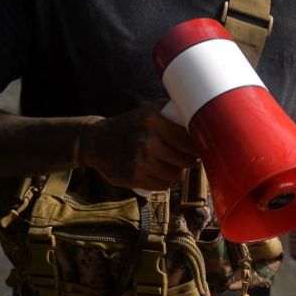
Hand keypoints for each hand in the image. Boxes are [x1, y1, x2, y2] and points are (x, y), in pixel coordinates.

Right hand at [83, 101, 198, 189]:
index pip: (188, 140)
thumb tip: (199, 111)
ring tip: (173, 165)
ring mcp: (139, 161)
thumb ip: (169, 110)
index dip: (198, 146)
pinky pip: (162, 185)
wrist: (95, 141)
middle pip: (185, 160)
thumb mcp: (145, 112)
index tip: (200, 147)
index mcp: (151, 120)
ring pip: (176, 175)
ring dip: (177, 172)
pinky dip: (164, 181)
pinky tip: (160, 174)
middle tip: (188, 157)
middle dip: (190, 160)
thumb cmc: (127, 126)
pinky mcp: (133, 178)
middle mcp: (146, 140)